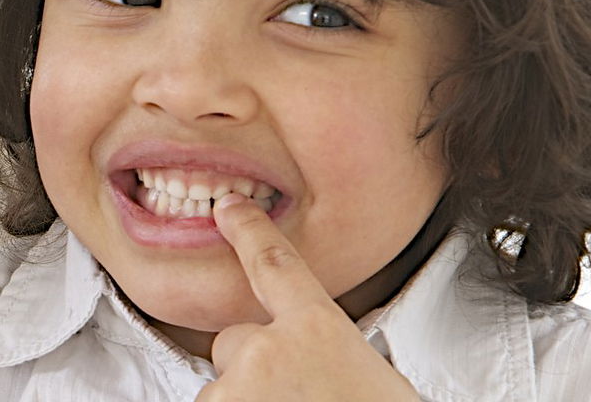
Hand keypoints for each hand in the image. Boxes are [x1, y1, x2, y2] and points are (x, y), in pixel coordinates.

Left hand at [194, 194, 419, 401]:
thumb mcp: (368, 379)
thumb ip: (324, 356)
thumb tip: (305, 361)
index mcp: (319, 329)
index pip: (276, 266)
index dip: (250, 232)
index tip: (228, 208)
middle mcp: (269, 348)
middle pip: (236, 343)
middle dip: (253, 370)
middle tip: (301, 400)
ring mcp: (237, 385)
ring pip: (223, 390)